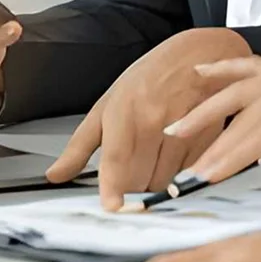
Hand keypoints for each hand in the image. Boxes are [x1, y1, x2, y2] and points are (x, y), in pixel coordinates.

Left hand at [45, 27, 253, 209]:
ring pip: (162, 182)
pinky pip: (185, 174)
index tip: (112, 206)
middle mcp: (154, 121)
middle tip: (127, 180)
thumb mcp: (108, 102)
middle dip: (130, 188)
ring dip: (153, 184)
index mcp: (124, 111)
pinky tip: (172, 157)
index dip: (114, 188)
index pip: (117, 159)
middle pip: (139, 180)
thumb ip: (80, 144)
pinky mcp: (204, 139)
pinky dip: (176, 175)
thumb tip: (56, 174)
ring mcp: (183, 130)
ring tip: (151, 163)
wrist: (200, 55)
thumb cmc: (152, 76)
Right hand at [168, 19, 260, 188]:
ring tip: (175, 129)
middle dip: (214, 148)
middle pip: (245, 119)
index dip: (235, 156)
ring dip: (206, 111)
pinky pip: (250, 66)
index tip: (210, 173)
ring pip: (238, 93)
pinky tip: (201, 72)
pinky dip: (224, 69)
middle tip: (188, 173)